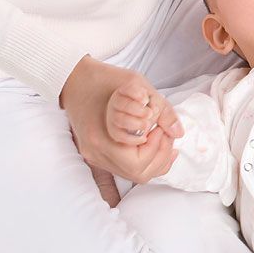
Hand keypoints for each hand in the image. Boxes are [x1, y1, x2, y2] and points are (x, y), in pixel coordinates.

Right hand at [59, 55, 183, 184]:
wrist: (74, 78)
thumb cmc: (104, 79)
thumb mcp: (137, 85)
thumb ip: (161, 109)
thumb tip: (178, 132)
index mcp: (101, 138)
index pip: (137, 164)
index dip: (157, 148)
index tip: (162, 128)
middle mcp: (95, 153)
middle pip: (137, 174)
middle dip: (159, 156)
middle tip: (166, 133)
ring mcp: (94, 156)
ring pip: (132, 174)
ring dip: (154, 159)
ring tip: (162, 136)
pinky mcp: (97, 154)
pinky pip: (125, 166)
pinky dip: (143, 158)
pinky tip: (154, 143)